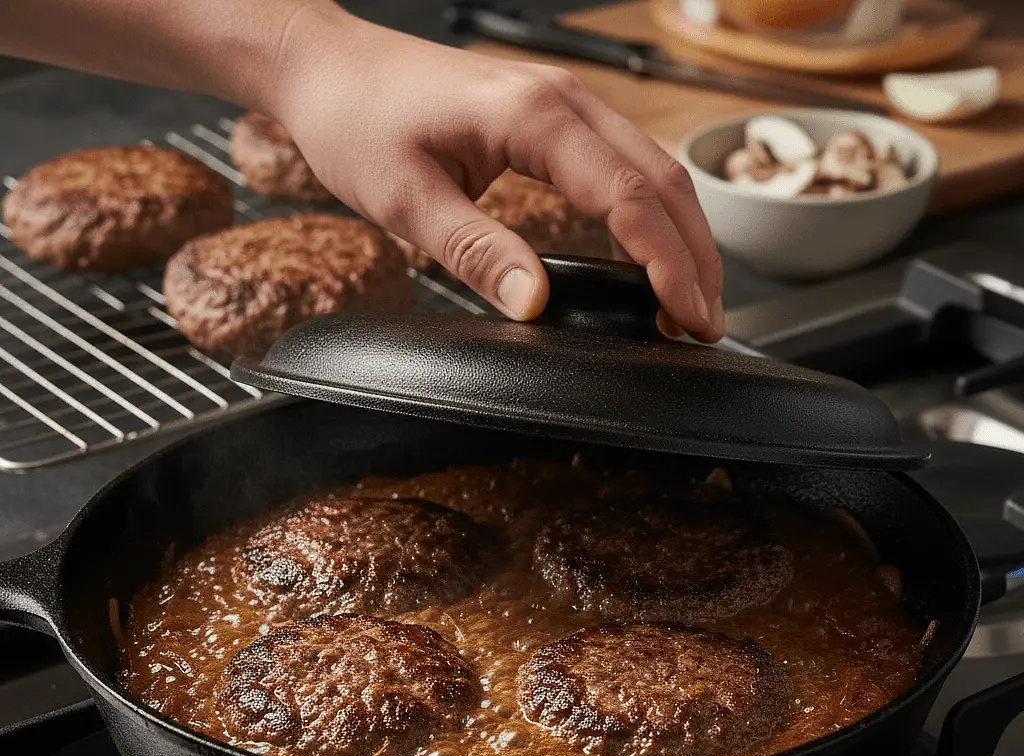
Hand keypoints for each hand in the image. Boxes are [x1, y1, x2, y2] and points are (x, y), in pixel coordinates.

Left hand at [265, 4, 723, 341]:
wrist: (329, 68)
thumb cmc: (357, 121)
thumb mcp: (407, 200)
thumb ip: (476, 252)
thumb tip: (537, 304)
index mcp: (535, 117)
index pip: (628, 197)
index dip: (668, 263)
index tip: (689, 316)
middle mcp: (563, 101)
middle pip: (662, 179)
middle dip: (696, 256)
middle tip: (707, 323)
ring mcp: (563, 104)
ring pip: (654, 169)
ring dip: (682, 236)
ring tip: (692, 300)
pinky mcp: (551, 119)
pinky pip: (624, 165)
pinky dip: (650, 215)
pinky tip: (651, 255)